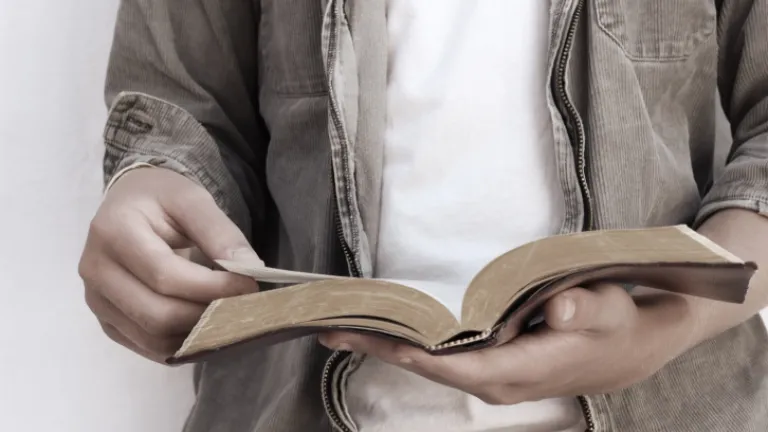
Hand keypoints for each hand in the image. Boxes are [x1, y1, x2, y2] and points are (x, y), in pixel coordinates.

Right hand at [79, 168, 259, 362]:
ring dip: (197, 334)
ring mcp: (97, 300)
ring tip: (226, 314)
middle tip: (241, 304)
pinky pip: (147, 346)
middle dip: (207, 315)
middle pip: (157, 315)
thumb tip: (251, 270)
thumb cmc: (161, 199)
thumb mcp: (193, 200)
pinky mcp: (107, 321)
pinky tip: (206, 325)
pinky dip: (182, 343)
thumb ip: (221, 234)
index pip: (165, 276)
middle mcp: (96, 271)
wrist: (130, 203)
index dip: (212, 287)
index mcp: (113, 232)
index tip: (249, 284)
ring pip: (152, 338)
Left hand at [320, 284, 696, 404]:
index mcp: (515, 371)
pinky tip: (388, 327)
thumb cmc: (616, 325)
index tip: (362, 332)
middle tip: (328, 326)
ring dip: (388, 345)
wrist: (631, 348)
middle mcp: (495, 381)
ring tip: (344, 325)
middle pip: (425, 366)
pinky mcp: (491, 367)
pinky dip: (410, 341)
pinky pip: (441, 357)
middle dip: (378, 347)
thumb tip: (560, 306)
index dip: (403, 348)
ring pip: (429, 363)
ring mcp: (491, 377)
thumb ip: (583, 308)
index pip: (446, 364)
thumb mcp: (607, 310)